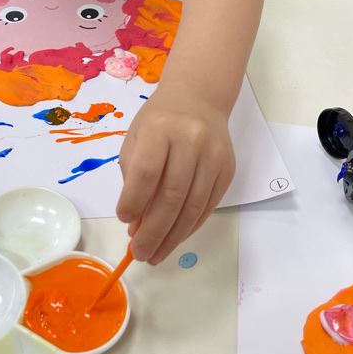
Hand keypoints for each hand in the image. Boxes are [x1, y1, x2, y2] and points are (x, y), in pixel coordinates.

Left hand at [116, 89, 234, 264]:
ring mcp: (214, 155)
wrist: (198, 98)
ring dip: (173, 237)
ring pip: (193, 206)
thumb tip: (136, 224)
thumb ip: (134, 179)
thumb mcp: (137, 138)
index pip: (147, 171)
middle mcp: (191, 140)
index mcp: (160, 128)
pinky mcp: (228, 169)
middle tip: (140, 253)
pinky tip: (175, 238)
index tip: (123, 220)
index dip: (135, 200)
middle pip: (172, 195)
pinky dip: (190, 227)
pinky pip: (208, 206)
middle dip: (154, 230)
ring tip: (155, 254)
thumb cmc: (160, 121)